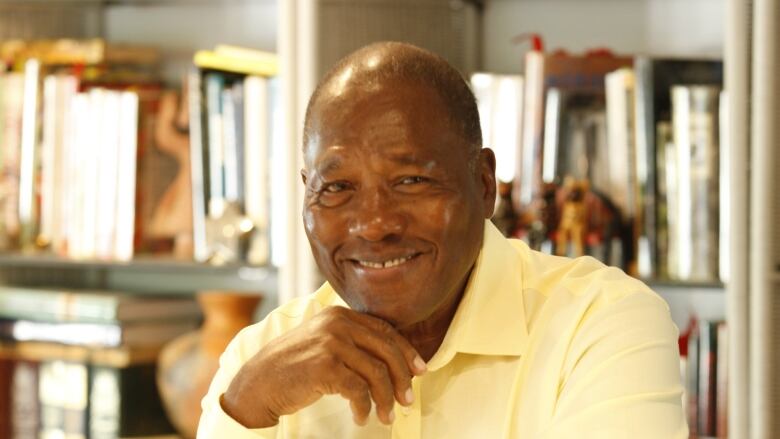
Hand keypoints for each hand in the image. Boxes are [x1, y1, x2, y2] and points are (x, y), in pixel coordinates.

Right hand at [220, 307, 426, 427]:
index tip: (419, 370)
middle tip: (407, 399)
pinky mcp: (325, 367)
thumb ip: (353, 343)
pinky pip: (359, 391)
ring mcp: (331, 343)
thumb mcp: (324, 343)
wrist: (258, 382)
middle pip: (386, 350)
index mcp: (339, 314)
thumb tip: (393, 363)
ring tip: (386, 415)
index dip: (406, 352)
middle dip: (402, 378)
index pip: (385, 330)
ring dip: (386, 399)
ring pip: (376, 373)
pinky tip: (362, 417)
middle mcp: (337, 324)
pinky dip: (365, 407)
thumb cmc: (293, 367)